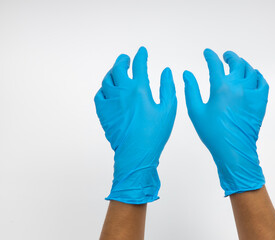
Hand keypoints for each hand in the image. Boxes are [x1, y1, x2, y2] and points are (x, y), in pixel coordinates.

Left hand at [94, 47, 176, 203]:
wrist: (136, 153)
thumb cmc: (155, 133)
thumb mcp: (168, 109)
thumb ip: (168, 88)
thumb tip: (166, 71)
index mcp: (139, 89)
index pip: (139, 65)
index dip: (141, 56)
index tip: (142, 51)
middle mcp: (122, 92)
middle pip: (118, 68)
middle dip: (122, 60)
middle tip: (126, 58)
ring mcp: (110, 102)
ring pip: (107, 80)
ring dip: (112, 72)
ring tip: (117, 71)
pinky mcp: (103, 112)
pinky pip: (99, 95)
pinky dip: (104, 89)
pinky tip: (108, 90)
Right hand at [183, 49, 268, 195]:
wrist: (234, 149)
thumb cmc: (213, 133)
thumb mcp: (196, 111)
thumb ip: (191, 90)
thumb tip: (187, 74)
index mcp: (221, 88)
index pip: (215, 64)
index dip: (210, 56)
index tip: (207, 53)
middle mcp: (238, 87)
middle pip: (236, 63)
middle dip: (230, 57)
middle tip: (226, 56)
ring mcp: (252, 93)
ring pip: (250, 70)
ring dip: (243, 65)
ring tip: (238, 65)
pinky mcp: (260, 102)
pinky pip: (262, 82)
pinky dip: (257, 76)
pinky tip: (252, 76)